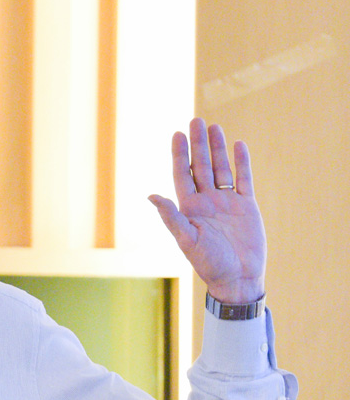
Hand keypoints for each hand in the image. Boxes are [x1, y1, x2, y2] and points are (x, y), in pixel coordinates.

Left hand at [149, 118, 266, 303]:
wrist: (237, 278)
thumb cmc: (209, 263)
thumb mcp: (186, 239)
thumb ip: (171, 217)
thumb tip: (152, 195)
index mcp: (188, 208)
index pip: (182, 174)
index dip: (179, 154)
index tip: (177, 134)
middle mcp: (205, 201)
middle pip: (201, 166)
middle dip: (198, 144)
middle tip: (196, 121)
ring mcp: (226, 202)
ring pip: (221, 169)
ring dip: (217, 149)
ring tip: (214, 127)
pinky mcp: (246, 206)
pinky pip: (243, 179)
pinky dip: (241, 163)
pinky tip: (238, 145)